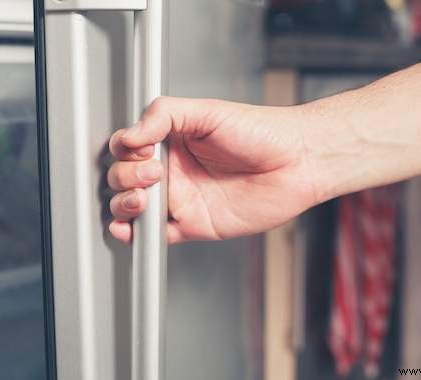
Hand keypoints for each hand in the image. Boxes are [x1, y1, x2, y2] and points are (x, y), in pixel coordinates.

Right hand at [107, 97, 318, 243]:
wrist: (297, 162)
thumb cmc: (261, 132)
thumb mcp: (207, 110)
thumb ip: (163, 115)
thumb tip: (130, 135)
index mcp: (171, 140)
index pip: (127, 148)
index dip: (125, 150)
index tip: (140, 148)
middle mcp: (172, 170)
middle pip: (123, 178)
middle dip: (125, 177)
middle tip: (153, 173)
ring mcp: (180, 198)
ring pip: (132, 208)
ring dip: (124, 205)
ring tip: (142, 199)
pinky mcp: (192, 225)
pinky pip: (156, 235)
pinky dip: (137, 236)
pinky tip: (131, 229)